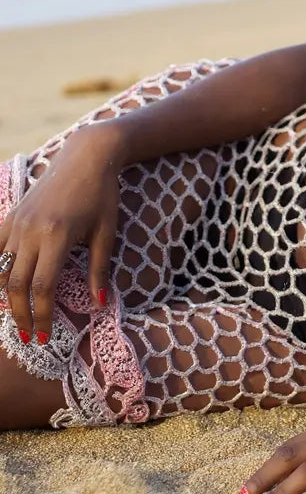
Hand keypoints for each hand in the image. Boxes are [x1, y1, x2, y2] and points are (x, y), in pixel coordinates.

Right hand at [0, 125, 124, 342]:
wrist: (87, 156)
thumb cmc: (103, 194)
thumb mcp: (106, 231)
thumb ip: (99, 268)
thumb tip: (99, 303)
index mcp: (57, 236)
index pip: (42, 287)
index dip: (41, 315)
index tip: (44, 336)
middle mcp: (31, 231)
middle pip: (16, 285)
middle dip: (21, 315)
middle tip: (29, 337)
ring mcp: (17, 223)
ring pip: (1, 270)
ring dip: (6, 297)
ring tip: (17, 317)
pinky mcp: (11, 216)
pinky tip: (3, 288)